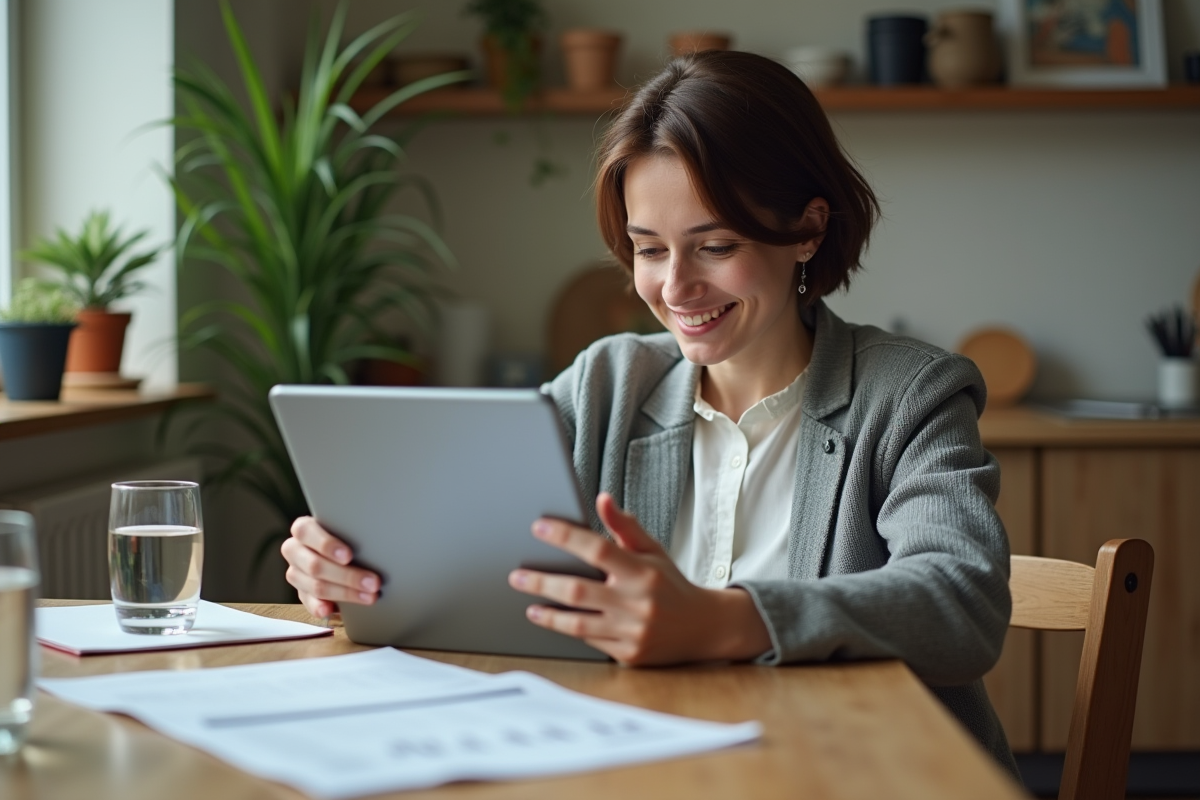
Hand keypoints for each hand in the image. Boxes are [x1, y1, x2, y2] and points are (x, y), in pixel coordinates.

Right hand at [281, 517, 380, 619]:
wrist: (339, 551)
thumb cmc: (346, 536)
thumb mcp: (347, 530)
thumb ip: (351, 533)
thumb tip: (374, 543)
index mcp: (303, 529)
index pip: (305, 532)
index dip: (326, 544)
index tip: (349, 555)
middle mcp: (294, 550)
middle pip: (315, 565)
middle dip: (347, 576)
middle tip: (373, 582)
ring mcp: (296, 573)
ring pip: (316, 586)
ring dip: (345, 593)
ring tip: (369, 596)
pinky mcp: (302, 593)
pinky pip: (309, 604)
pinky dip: (320, 607)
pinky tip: (331, 609)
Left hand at [507, 493, 771, 665]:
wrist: (704, 627)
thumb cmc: (670, 584)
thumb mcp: (653, 551)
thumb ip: (625, 527)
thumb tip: (602, 499)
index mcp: (642, 571)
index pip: (597, 549)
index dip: (566, 536)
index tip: (539, 527)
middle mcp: (637, 603)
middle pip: (578, 591)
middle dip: (542, 582)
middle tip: (516, 575)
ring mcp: (633, 632)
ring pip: (578, 623)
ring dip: (548, 613)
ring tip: (528, 603)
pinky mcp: (629, 655)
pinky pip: (590, 642)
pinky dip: (567, 630)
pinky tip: (551, 620)